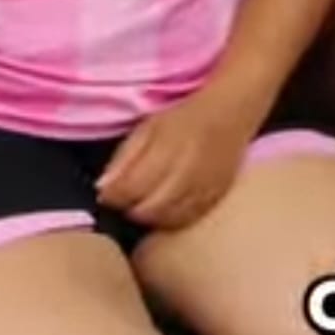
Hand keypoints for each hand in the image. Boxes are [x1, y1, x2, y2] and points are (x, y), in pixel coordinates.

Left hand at [96, 86, 255, 230]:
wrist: (231, 113)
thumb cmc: (183, 118)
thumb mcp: (147, 127)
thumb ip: (124, 158)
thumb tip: (102, 189)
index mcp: (166, 148)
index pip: (130, 188)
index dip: (112, 195)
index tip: (106, 193)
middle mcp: (187, 171)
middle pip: (147, 209)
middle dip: (130, 208)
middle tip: (127, 198)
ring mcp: (204, 188)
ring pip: (166, 219)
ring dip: (149, 216)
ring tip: (145, 202)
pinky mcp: (217, 198)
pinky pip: (187, 221)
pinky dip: (170, 220)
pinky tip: (165, 209)